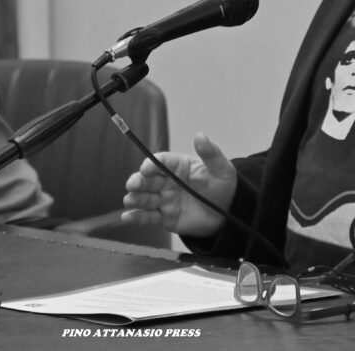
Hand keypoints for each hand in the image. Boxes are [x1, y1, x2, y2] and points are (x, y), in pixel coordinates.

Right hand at [121, 132, 236, 237]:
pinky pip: (148, 217)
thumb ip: (210, 154)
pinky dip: (137, 217)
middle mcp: (167, 181)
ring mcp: (164, 199)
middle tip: (133, 184)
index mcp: (178, 165)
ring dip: (136, 198)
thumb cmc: (223, 186)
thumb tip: (200, 135)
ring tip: (129, 200)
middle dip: (139, 181)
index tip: (147, 167)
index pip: (162, 161)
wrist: (227, 214)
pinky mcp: (164, 217)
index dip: (152, 164)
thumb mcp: (221, 169)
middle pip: (149, 179)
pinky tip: (127, 217)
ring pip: (146, 198)